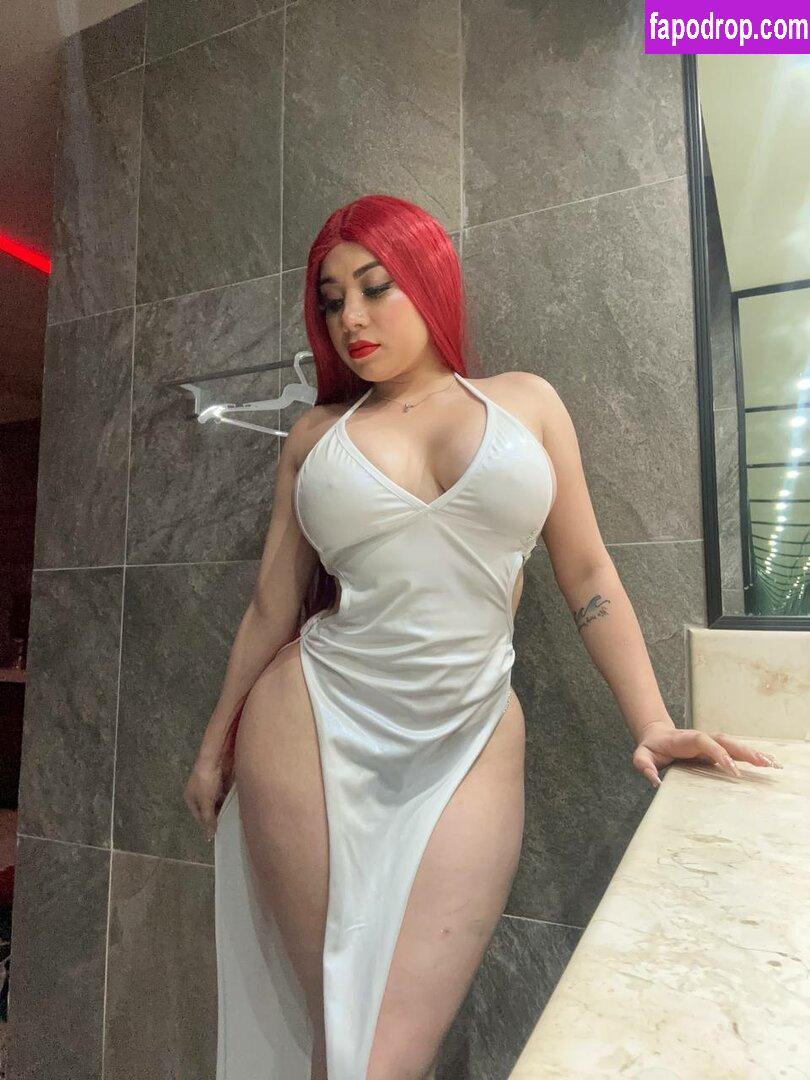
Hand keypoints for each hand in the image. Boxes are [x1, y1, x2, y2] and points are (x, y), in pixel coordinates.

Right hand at [184, 750, 232, 842]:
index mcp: (191, 798)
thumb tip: (208, 837)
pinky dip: (229, 800)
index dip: (208, 823)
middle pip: (209, 809)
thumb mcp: (206, 802)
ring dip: (225, 808)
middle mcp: (199, 793)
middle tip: (229, 826)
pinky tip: (236, 805)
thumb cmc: (206, 780)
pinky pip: (225, 794)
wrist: (215, 758)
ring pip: (218, 802)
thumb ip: (209, 819)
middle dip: (218, 816)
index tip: (220, 831)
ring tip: (234, 818)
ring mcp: (210, 787)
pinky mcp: (220, 781)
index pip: (200, 816)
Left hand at [632, 721, 781, 788]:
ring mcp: (710, 742)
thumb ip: (645, 767)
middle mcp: (701, 738)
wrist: (656, 735)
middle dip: (743, 751)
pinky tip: (767, 762)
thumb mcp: (641, 756)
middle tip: (762, 764)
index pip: (705, 742)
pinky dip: (751, 755)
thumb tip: (655, 782)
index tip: (732, 769)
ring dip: (752, 753)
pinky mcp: (715, 749)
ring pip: (734, 745)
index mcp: (686, 739)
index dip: (719, 753)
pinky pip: (735, 751)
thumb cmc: (650, 748)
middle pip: (725, 741)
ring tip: (772, 764)